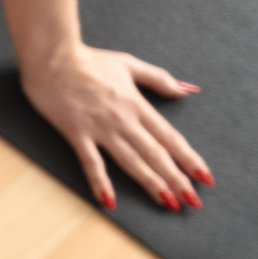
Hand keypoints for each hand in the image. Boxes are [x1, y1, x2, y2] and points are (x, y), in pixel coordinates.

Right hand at [21, 43, 211, 209]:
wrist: (52, 55)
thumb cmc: (88, 59)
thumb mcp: (129, 64)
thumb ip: (159, 79)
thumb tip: (189, 89)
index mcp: (137, 104)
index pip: (170, 137)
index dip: (189, 159)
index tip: (205, 177)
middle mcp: (123, 120)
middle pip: (155, 154)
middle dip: (176, 179)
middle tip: (193, 202)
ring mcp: (99, 128)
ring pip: (131, 161)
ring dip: (151, 183)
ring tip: (168, 203)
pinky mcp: (76, 133)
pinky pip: (90, 162)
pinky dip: (100, 182)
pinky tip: (109, 201)